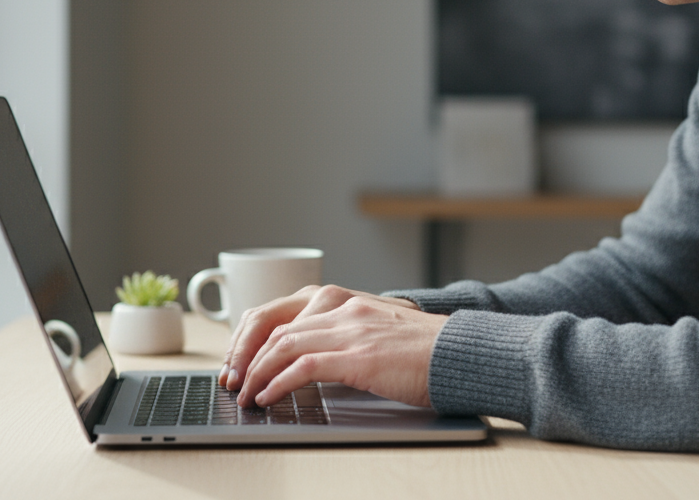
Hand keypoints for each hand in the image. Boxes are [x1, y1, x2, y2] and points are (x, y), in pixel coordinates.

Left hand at [218, 285, 443, 407]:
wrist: (463, 352)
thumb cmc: (425, 350)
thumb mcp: (377, 332)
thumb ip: (346, 336)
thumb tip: (311, 361)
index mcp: (345, 301)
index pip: (282, 313)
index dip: (253, 339)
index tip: (241, 362)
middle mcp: (343, 307)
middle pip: (275, 327)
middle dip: (246, 357)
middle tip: (234, 381)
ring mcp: (351, 329)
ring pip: (283, 345)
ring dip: (256, 373)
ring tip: (246, 394)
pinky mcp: (359, 356)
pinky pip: (303, 367)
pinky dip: (278, 383)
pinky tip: (268, 397)